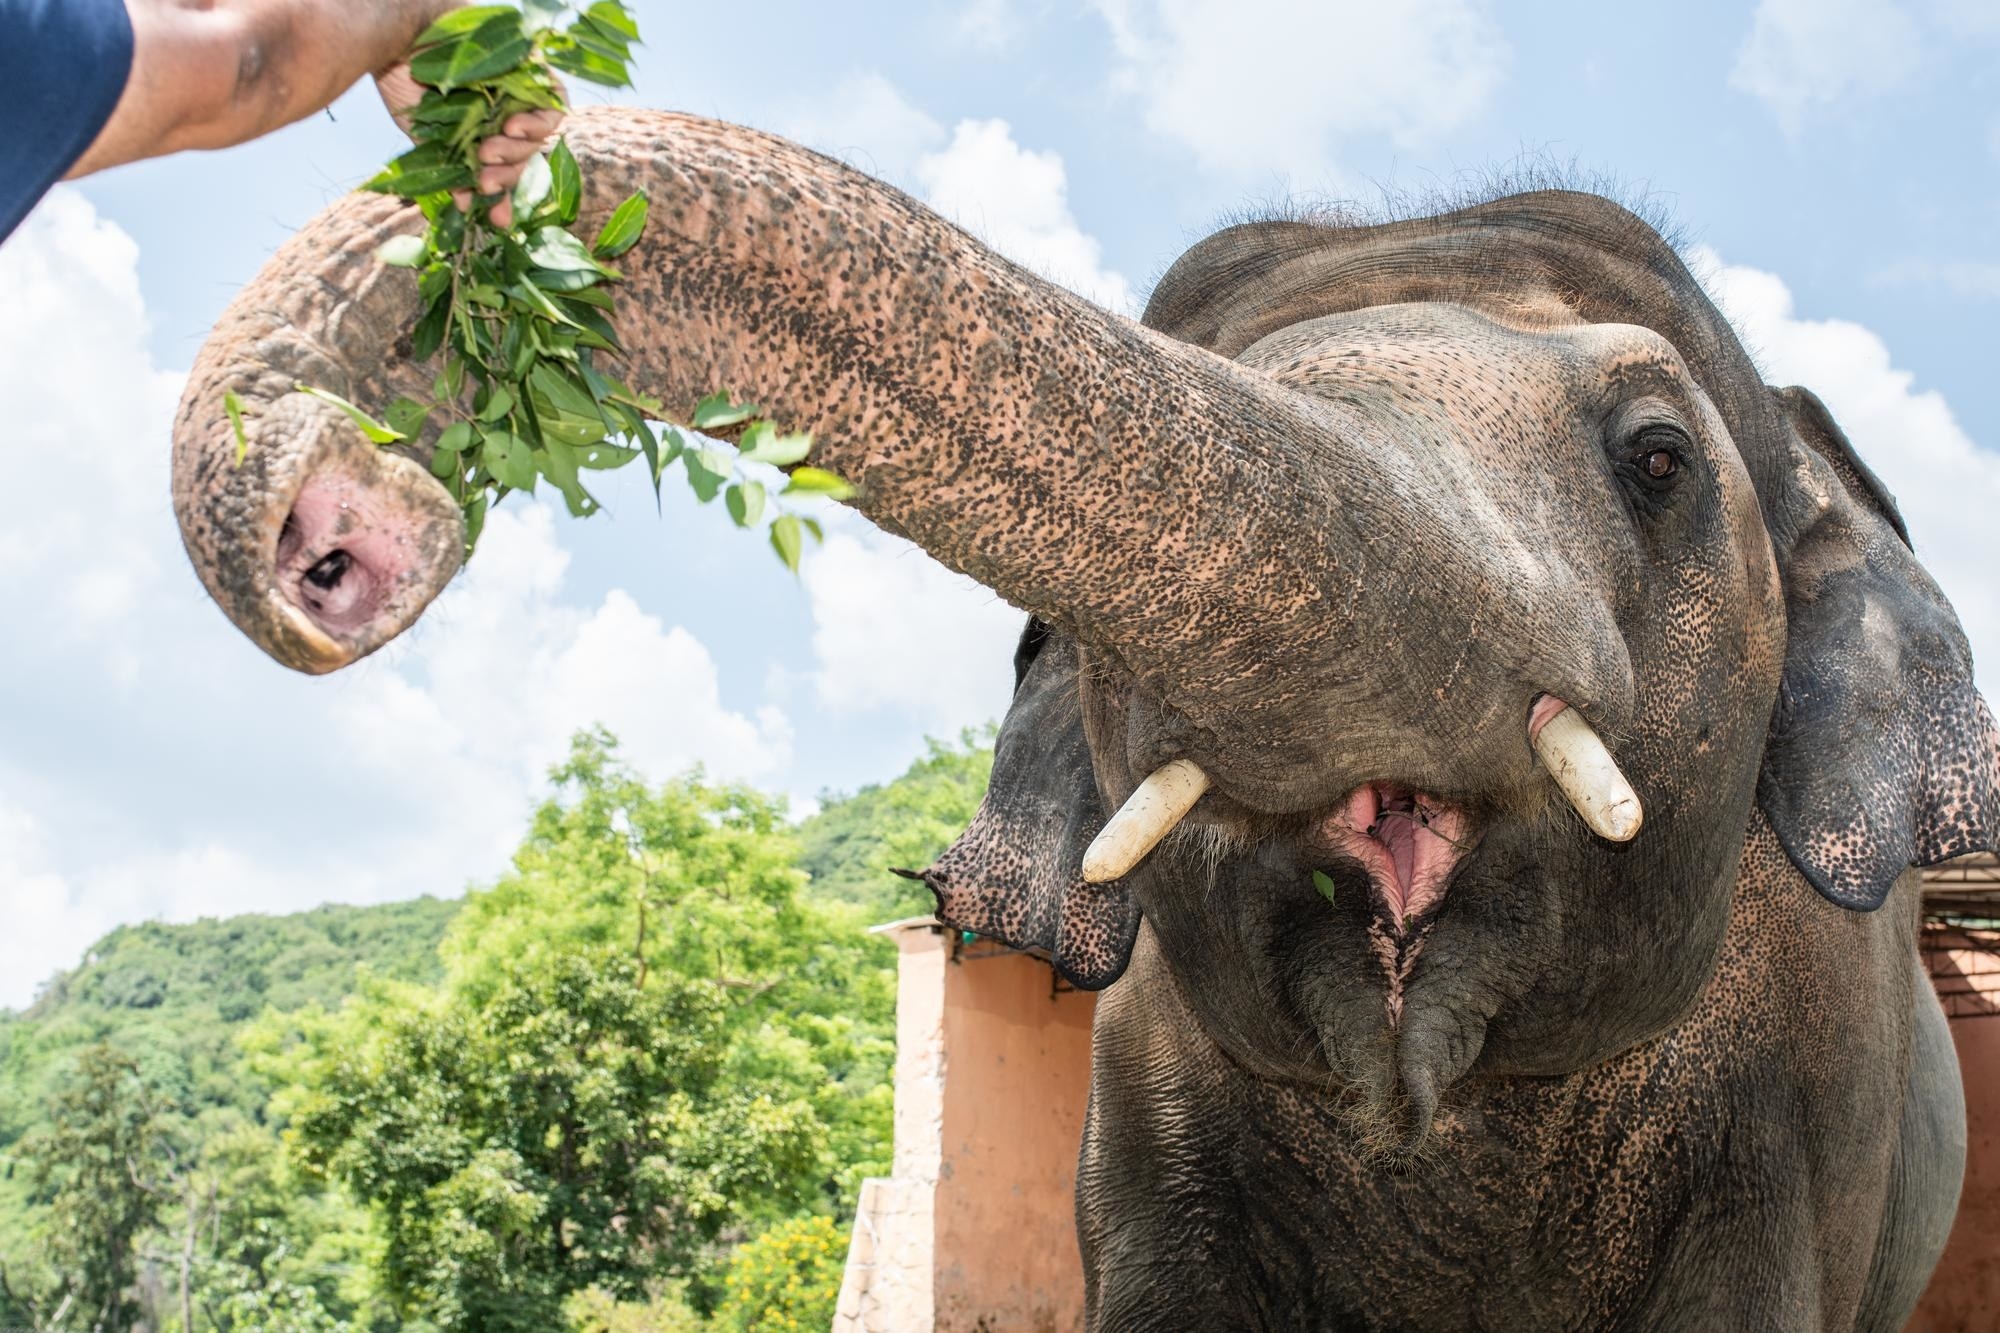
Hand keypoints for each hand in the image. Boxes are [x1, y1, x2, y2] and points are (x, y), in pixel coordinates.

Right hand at [373, 64, 564, 228]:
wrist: (398, 39)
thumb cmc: (406, 83)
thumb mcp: (431, 138)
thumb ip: (457, 173)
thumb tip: (471, 210)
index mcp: (482, 130)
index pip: (506, 169)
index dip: (504, 194)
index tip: (495, 217)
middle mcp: (504, 112)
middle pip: (525, 154)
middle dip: (506, 173)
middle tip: (483, 175)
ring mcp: (520, 92)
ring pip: (541, 133)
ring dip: (520, 151)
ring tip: (490, 149)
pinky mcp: (532, 70)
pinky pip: (555, 101)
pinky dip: (540, 121)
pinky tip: (513, 127)